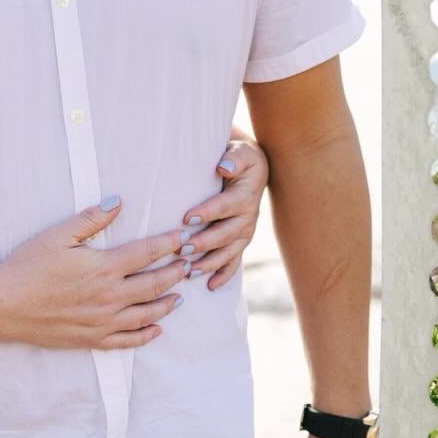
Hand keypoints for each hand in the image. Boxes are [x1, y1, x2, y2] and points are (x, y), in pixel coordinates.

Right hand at [0, 201, 190, 350]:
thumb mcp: (58, 235)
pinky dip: (147, 335)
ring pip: (147, 314)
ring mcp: (103, 321)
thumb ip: (91, 219)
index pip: (147, 253)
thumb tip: (118, 202)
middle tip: (190, 264)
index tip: (183, 237)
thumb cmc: (28, 266)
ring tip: (180, 296)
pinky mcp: (92, 339)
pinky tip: (157, 329)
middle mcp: (110, 297)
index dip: (169, 244)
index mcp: (104, 267)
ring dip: (167, 304)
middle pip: (154, 284)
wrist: (4, 305)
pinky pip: (128, 340)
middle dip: (176, 273)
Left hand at [180, 133, 268, 289]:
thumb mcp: (241, 152)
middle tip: (181, 250)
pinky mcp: (241, 241)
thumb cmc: (241, 159)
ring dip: (210, 263)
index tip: (186, 218)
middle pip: (225, 234)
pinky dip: (224, 275)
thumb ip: (234, 158)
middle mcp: (247, 217)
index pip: (225, 206)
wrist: (255, 169)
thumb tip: (223, 167)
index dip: (207, 212)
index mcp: (244, 196)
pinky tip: (211, 286)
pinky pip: (234, 261)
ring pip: (229, 252)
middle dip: (204, 243)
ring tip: (189, 271)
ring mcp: (245, 232)